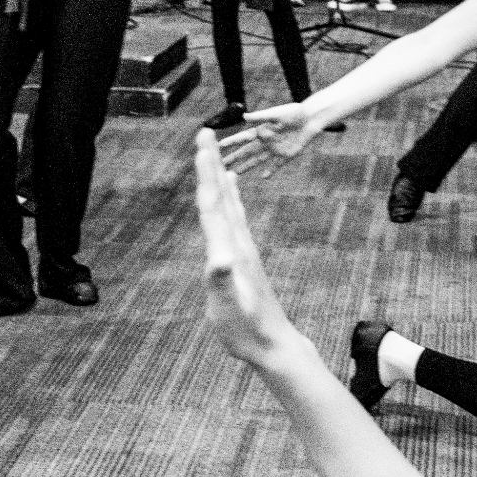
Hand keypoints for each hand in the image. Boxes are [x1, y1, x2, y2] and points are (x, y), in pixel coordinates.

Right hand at [191, 128, 305, 362]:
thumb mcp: (228, 307)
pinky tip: (232, 193)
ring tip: (217, 155)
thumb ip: (222, 282)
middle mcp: (238, 243)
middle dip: (211, 162)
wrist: (273, 344)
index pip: (213, 202)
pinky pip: (235, 218)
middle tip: (206, 132)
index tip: (203, 141)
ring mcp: (242, 248)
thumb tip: (218, 258)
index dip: (205, 171)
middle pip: (221, 195)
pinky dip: (231, 199)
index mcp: (230, 248)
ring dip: (219, 177)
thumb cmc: (246, 330)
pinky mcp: (244, 257)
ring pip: (229, 203)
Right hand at [219, 97, 324, 171]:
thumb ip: (261, 117)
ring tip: (235, 173)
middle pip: (247, 152)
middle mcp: (265, 141)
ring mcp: (275, 149)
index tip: (218, 146)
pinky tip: (263, 176)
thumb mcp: (276, 113)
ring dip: (246, 166)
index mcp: (261, 130)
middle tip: (221, 165)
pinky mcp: (286, 155)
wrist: (310, 119)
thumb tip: (244, 117)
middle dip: (234, 158)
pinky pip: (276, 165)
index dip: (231, 142)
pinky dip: (270, 171)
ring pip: (257, 160)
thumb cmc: (293, 112)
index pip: (243, 138)